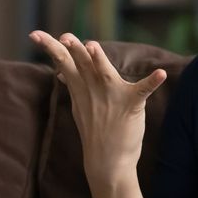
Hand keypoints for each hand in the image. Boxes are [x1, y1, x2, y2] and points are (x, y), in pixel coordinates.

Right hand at [29, 30, 165, 186]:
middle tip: (64, 37)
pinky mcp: (131, 105)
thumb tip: (62, 72)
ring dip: (99, 60)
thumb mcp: (80, 107)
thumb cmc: (97, 133)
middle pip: (79, 64)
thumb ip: (74, 86)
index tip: (36, 34)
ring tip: (93, 47)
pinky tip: (161, 73)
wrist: (108, 163)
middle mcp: (93, 91)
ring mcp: (112, 97)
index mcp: (81, 89)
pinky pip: (143, 89)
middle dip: (71, 49)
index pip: (63, 63)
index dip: (51, 47)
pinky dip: (152, 81)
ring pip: (104, 72)